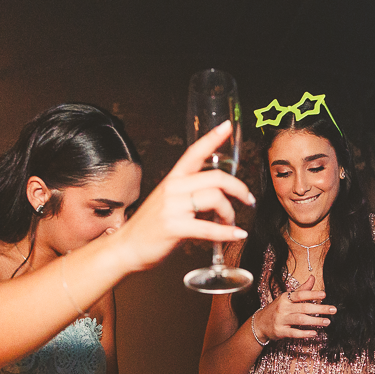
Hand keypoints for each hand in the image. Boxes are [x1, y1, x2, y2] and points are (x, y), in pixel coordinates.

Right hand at [117, 121, 254, 270]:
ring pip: (216, 199)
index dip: (212, 138)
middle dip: (238, 188)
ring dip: (231, 212)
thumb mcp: (168, 202)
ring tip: (231, 222)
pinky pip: (209, 227)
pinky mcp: (174, 227)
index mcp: (173, 179)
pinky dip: (228, 232)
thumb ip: (190, 195)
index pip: (194, 152)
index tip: (227, 126)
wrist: (126, 247)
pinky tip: (237, 234)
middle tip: (247, 198)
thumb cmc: (149, 227)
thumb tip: (220, 197)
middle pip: (216, 177)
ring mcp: (172, 207)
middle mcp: (173, 189)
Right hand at [255, 275, 335, 341]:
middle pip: (304, 308)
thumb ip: (302, 289)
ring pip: (300, 320)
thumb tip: (313, 277)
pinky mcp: (280, 331)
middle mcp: (283, 308)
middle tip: (333, 310)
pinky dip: (305, 333)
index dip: (312, 294)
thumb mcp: (287, 297)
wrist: (259, 324)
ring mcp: (281, 320)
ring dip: (315, 321)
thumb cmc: (277, 309)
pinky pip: (294, 333)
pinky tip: (314, 333)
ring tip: (327, 322)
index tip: (324, 295)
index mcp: (285, 298)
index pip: (300, 295)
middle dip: (320, 309)